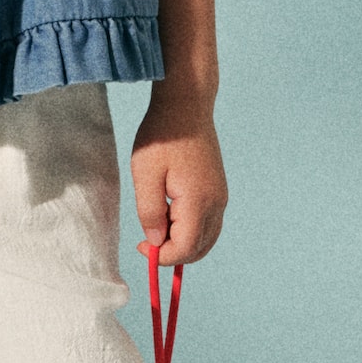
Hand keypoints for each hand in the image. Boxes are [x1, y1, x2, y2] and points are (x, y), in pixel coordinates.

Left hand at [130, 91, 226, 265]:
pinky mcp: (218, 191)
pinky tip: (170, 217)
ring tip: (157, 226)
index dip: (162, 256)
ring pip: (206, 240)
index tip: (141, 245)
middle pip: (199, 249)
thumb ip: (149, 212)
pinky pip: (209, 225)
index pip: (185, 248)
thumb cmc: (162, 135)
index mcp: (198, 202)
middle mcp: (216, 204)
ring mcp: (220, 198)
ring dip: (182, 244)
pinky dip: (191, 232)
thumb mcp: (145, 174)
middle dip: (173, 253)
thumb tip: (155, 242)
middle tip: (147, 238)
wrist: (186, 106)